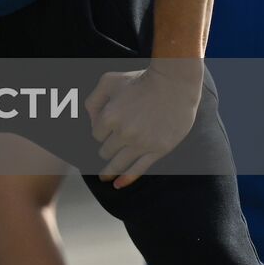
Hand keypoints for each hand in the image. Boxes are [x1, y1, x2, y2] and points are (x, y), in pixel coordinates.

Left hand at [85, 62, 202, 187]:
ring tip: (103, 176)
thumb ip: (93, 100)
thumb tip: (90, 121)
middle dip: (105, 149)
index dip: (99, 132)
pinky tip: (117, 184)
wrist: (173, 84)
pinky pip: (138, 169)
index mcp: (109, 117)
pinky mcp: (158, 150)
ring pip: (118, 163)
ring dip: (109, 169)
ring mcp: (142, 143)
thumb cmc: (139, 80)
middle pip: (105, 151)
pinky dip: (126, 179)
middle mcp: (123, 133)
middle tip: (109, 146)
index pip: (95, 135)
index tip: (107, 127)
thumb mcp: (108, 81)